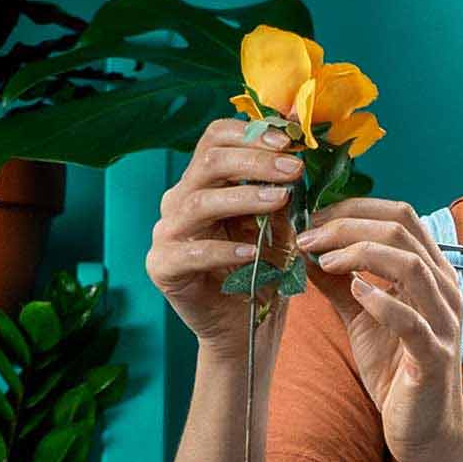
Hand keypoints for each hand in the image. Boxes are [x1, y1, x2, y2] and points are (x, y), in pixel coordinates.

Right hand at [146, 117, 303, 360]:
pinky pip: (191, 253)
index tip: (292, 140)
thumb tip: (299, 159)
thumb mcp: (280, 228)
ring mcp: (167, 232)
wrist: (245, 327)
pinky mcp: (163, 266)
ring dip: (244, 197)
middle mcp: (180, 200)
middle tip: (294, 169)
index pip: (216, 139)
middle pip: (209, 163)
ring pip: (198, 201)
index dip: (252, 134)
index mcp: (205, 182)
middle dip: (255, 161)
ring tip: (280, 199)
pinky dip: (224, 251)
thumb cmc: (262, 272)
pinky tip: (252, 252)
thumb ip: (282, 195)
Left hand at [295, 198, 462, 461]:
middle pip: (402, 229)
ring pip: (410, 264)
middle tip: (305, 237)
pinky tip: (354, 292)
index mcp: (430, 272)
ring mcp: (443, 322)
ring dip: (359, 254)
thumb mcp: (361, 317)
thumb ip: (339, 282)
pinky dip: (380, 300)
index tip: (310, 220)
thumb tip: (304, 249)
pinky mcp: (433, 357)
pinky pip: (411, 320)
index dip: (353, 209)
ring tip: (322, 261)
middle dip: (347, 225)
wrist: (424, 429)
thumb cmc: (395, 370)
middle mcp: (443, 289)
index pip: (400, 215)